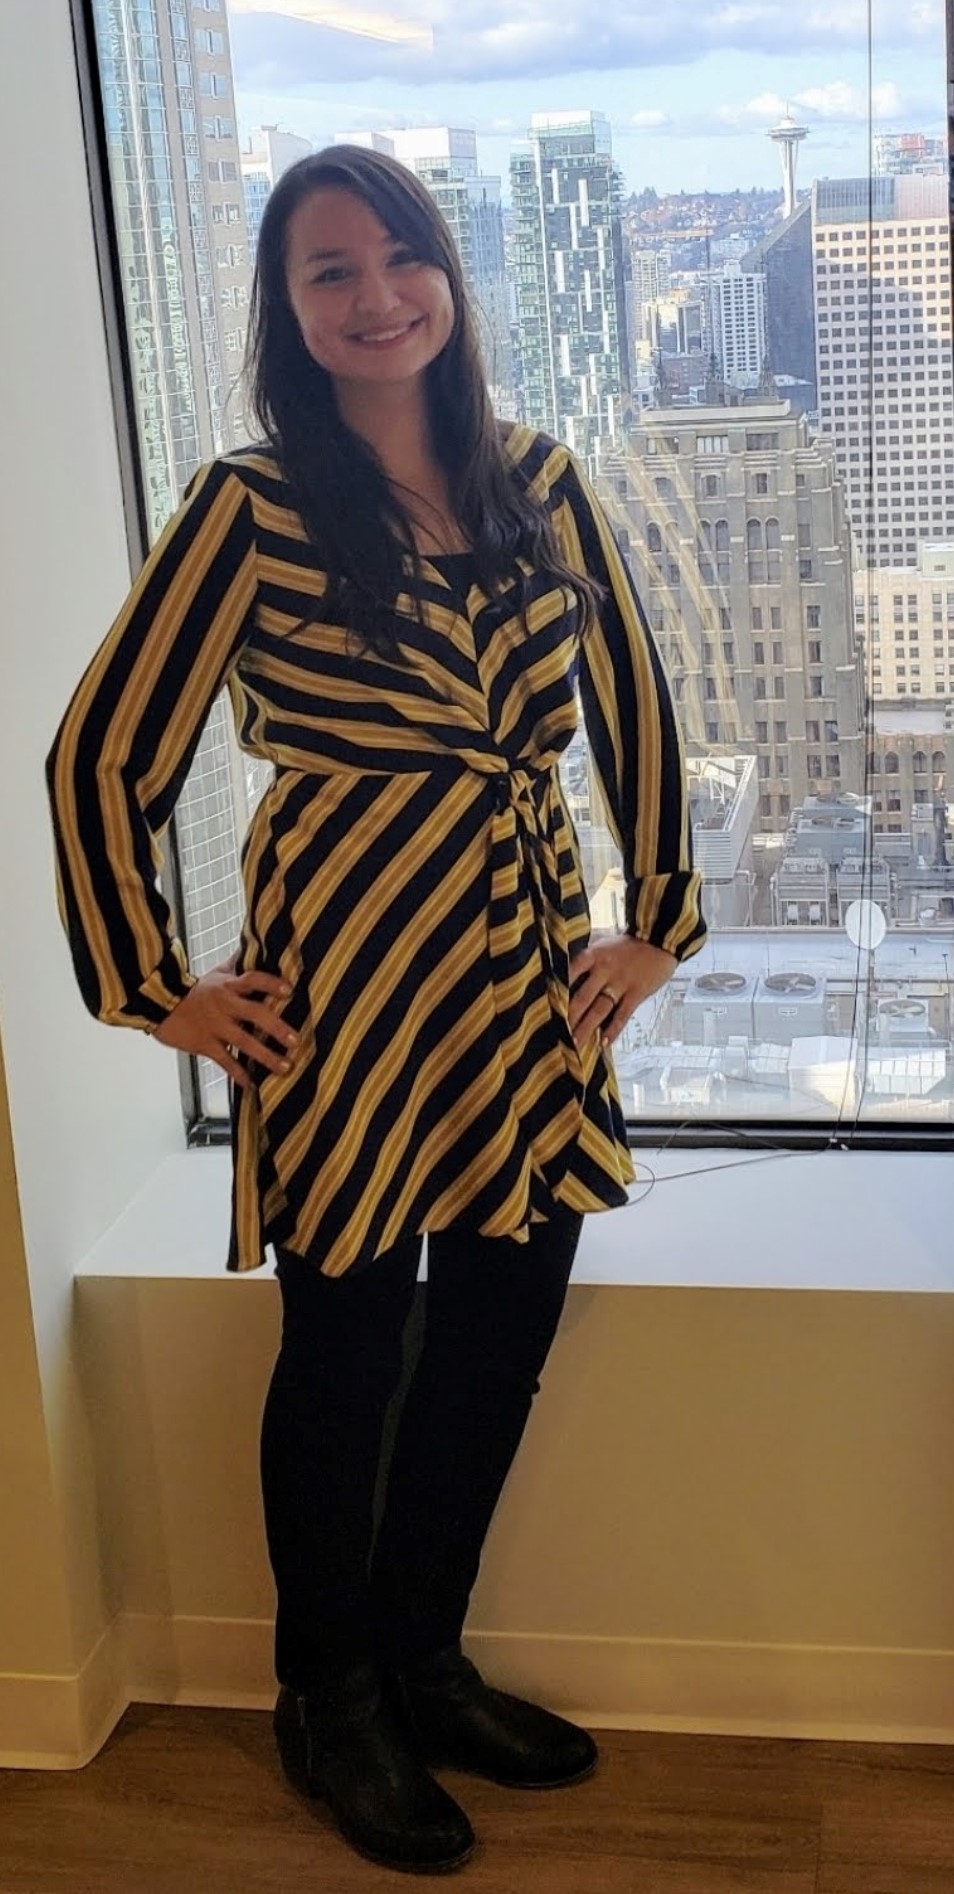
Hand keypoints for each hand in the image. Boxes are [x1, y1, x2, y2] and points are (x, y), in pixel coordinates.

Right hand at [153, 958, 297, 1090]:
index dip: (271, 984)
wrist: (158, 1005)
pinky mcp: (204, 1044)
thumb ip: (236, 963)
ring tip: (285, 1067)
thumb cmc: (193, 990)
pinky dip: (238, 1074)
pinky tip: (251, 1085)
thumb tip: (252, 942)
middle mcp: (225, 1005)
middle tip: (295, 1040)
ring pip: (244, 1042)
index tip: (289, 990)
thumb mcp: (215, 973)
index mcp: (228, 986)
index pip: (253, 980)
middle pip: (255, 1014)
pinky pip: (225, 1061)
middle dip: (276, 1027)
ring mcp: (215, 1026)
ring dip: (266, 1056)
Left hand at [568, 934, 676, 1050]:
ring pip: (600, 1009)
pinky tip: (604, 1042)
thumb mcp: (603, 942)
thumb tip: (563, 961)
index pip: (570, 972)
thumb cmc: (629, 943)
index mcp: (594, 955)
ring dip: (587, 1028)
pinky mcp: (637, 993)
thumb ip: (586, 955)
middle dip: (569, 1017)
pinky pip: (623, 1015)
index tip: (546, 1005)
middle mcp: (605, 970)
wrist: (660, 939)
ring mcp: (621, 983)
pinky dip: (614, 1029)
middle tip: (558, 1034)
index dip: (558, 989)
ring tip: (575, 1043)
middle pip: (583, 997)